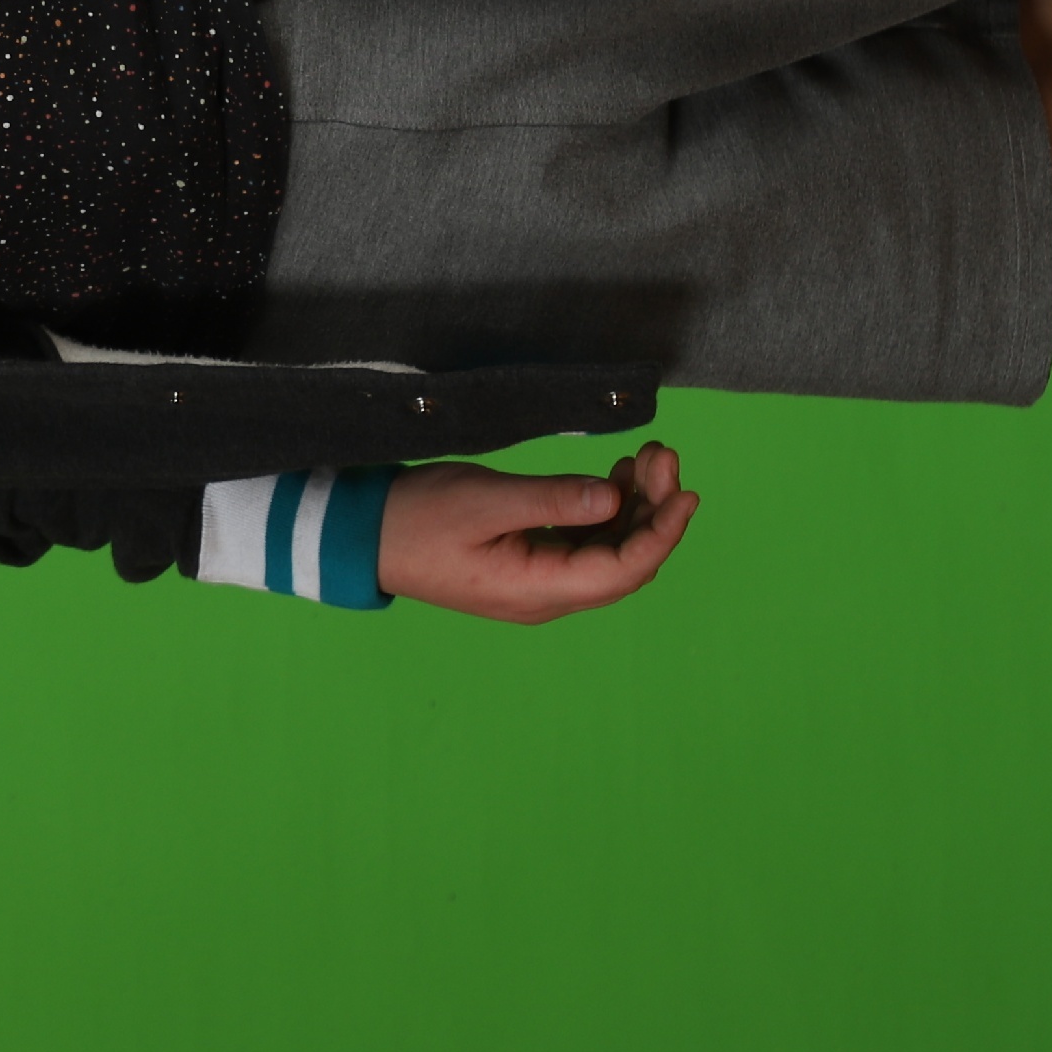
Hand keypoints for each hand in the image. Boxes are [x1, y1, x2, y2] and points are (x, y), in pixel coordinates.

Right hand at [374, 443, 697, 622]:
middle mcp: (546, 596)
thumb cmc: (418, 518)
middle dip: (653, 512)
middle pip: (623, 563)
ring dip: (632, 509)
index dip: (662, 534)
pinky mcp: (528, 565)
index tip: (686, 492)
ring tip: (645, 457)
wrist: (365, 535)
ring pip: (607, 553)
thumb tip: (613, 499)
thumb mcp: (485, 500)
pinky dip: (605, 513)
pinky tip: (614, 478)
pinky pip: (583, 546)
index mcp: (538, 589)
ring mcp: (538, 583)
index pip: (623, 571)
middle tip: (663, 456)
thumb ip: (552, 500)